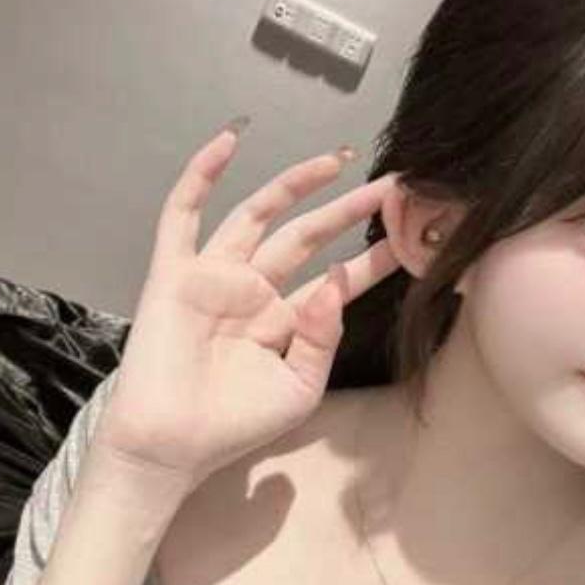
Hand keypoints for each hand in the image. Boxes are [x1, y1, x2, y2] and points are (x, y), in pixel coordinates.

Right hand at [93, 125, 402, 489]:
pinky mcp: (175, 272)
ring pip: (258, 214)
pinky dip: (201, 174)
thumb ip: (323, 336)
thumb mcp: (299, 388)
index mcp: (283, 322)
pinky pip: (184, 213)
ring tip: (338, 159)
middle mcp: (253, 291)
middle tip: (391, 186)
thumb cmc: (235, 425)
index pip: (335, 280)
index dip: (373, 259)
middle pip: (306, 236)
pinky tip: (228, 140)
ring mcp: (214, 277)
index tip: (413, 236)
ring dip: (294, 183)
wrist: (172, 445)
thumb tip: (333, 278)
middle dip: (347, 211)